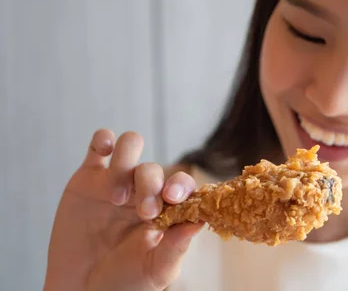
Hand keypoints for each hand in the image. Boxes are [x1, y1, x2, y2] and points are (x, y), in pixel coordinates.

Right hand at [44, 129, 203, 290]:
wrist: (81, 290)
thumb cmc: (124, 282)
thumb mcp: (156, 270)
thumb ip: (176, 247)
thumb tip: (199, 221)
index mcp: (166, 209)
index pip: (182, 184)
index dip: (182, 184)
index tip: (174, 197)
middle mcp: (143, 190)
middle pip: (154, 168)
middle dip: (151, 184)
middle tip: (144, 211)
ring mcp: (116, 181)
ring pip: (131, 146)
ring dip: (128, 163)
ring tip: (117, 197)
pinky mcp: (88, 178)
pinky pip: (99, 144)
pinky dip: (104, 138)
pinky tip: (107, 150)